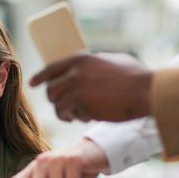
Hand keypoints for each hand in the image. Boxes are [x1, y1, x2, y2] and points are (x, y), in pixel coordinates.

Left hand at [30, 52, 152, 121]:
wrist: (146, 91)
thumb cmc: (135, 77)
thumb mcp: (111, 61)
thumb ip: (94, 64)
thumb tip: (85, 68)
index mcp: (80, 59)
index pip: (51, 68)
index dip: (40, 77)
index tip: (32, 84)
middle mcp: (75, 73)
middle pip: (51, 90)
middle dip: (55, 101)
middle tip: (65, 107)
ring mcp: (78, 89)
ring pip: (57, 105)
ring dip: (64, 113)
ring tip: (75, 115)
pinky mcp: (83, 105)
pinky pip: (70, 115)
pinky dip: (76, 118)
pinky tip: (85, 118)